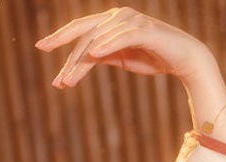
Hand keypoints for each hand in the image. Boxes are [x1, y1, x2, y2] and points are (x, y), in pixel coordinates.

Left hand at [35, 6, 210, 88]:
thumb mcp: (120, 58)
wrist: (184, 59)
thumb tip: (80, 61)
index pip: (80, 28)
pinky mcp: (145, 30)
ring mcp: (132, 21)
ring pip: (99, 40)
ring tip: (69, 80)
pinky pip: (122, 37)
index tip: (41, 46)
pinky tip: (93, 56)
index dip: (60, 37)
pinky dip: (107, 45)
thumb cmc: (152, 57)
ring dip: (82, 61)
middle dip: (67, 55)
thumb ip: (101, 56)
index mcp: (110, 22)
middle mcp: (118, 16)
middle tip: (56, 79)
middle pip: (85, 34)